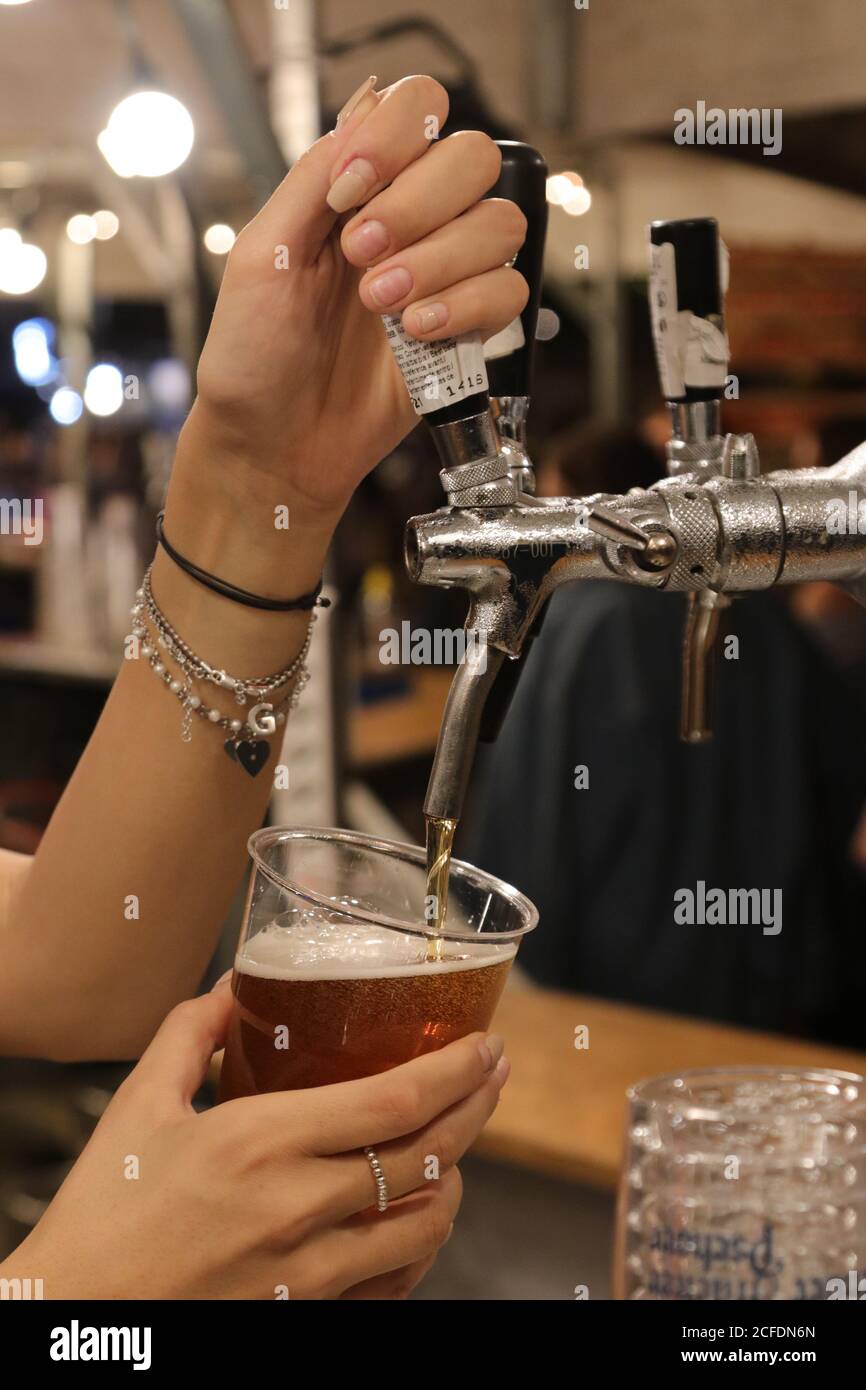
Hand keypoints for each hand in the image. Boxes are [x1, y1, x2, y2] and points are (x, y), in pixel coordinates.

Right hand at [4, 983, 508, 1298]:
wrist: (74, 1320)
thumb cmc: (101, 1215)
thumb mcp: (137, 1107)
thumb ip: (190, 1035)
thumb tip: (235, 987)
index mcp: (261, 1142)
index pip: (395, 1101)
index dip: (457, 1070)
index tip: (485, 1044)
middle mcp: (298, 1207)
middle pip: (429, 1155)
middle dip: (477, 1107)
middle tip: (495, 1074)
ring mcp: (310, 1272)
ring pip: (427, 1224)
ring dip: (456, 1177)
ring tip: (455, 1143)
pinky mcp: (308, 1315)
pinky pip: (396, 1283)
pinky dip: (421, 1244)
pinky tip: (419, 1216)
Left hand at [190, 74, 527, 517]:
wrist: (272, 446)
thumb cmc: (253, 359)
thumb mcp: (260, 254)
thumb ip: (312, 178)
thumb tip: (367, 105)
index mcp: (355, 191)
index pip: (418, 111)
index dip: (396, 139)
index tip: (349, 194)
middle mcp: (409, 223)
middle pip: (472, 159)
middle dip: (419, 206)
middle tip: (363, 258)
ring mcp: (443, 276)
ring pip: (499, 225)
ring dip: (441, 261)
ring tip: (384, 306)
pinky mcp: (467, 332)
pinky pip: (510, 293)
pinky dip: (469, 307)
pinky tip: (419, 332)